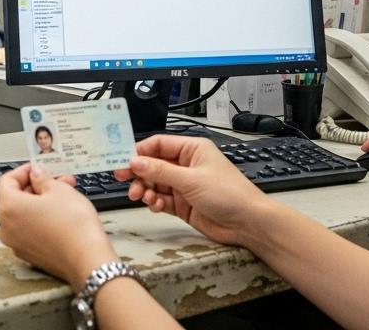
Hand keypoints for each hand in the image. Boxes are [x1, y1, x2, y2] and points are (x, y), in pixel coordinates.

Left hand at [0, 163, 118, 288]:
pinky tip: (61, 214)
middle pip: (15, 198)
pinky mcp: (29, 254)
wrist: (87, 259)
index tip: (38, 168)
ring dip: (41, 202)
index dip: (23, 171)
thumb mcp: (59, 190)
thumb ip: (42, 178)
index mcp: (8, 207)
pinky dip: (41, 219)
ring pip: (24, 215)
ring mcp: (16, 244)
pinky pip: (30, 230)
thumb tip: (36, 175)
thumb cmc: (73, 225)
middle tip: (57, 180)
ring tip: (65, 195)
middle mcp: (6, 228)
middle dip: (36, 186)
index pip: (6, 181)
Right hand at [116, 135, 272, 246]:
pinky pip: (162, 199)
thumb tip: (136, 162)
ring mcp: (185, 185)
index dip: (139, 152)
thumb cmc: (229, 194)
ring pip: (155, 184)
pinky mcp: (184, 204)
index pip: (159, 145)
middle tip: (123, 180)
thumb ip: (160, 172)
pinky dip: (155, 202)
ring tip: (142, 196)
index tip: (122, 160)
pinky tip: (155, 205)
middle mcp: (187, 165)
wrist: (247, 223)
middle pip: (153, 165)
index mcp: (192, 149)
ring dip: (146, 189)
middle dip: (139, 173)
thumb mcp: (191, 179)